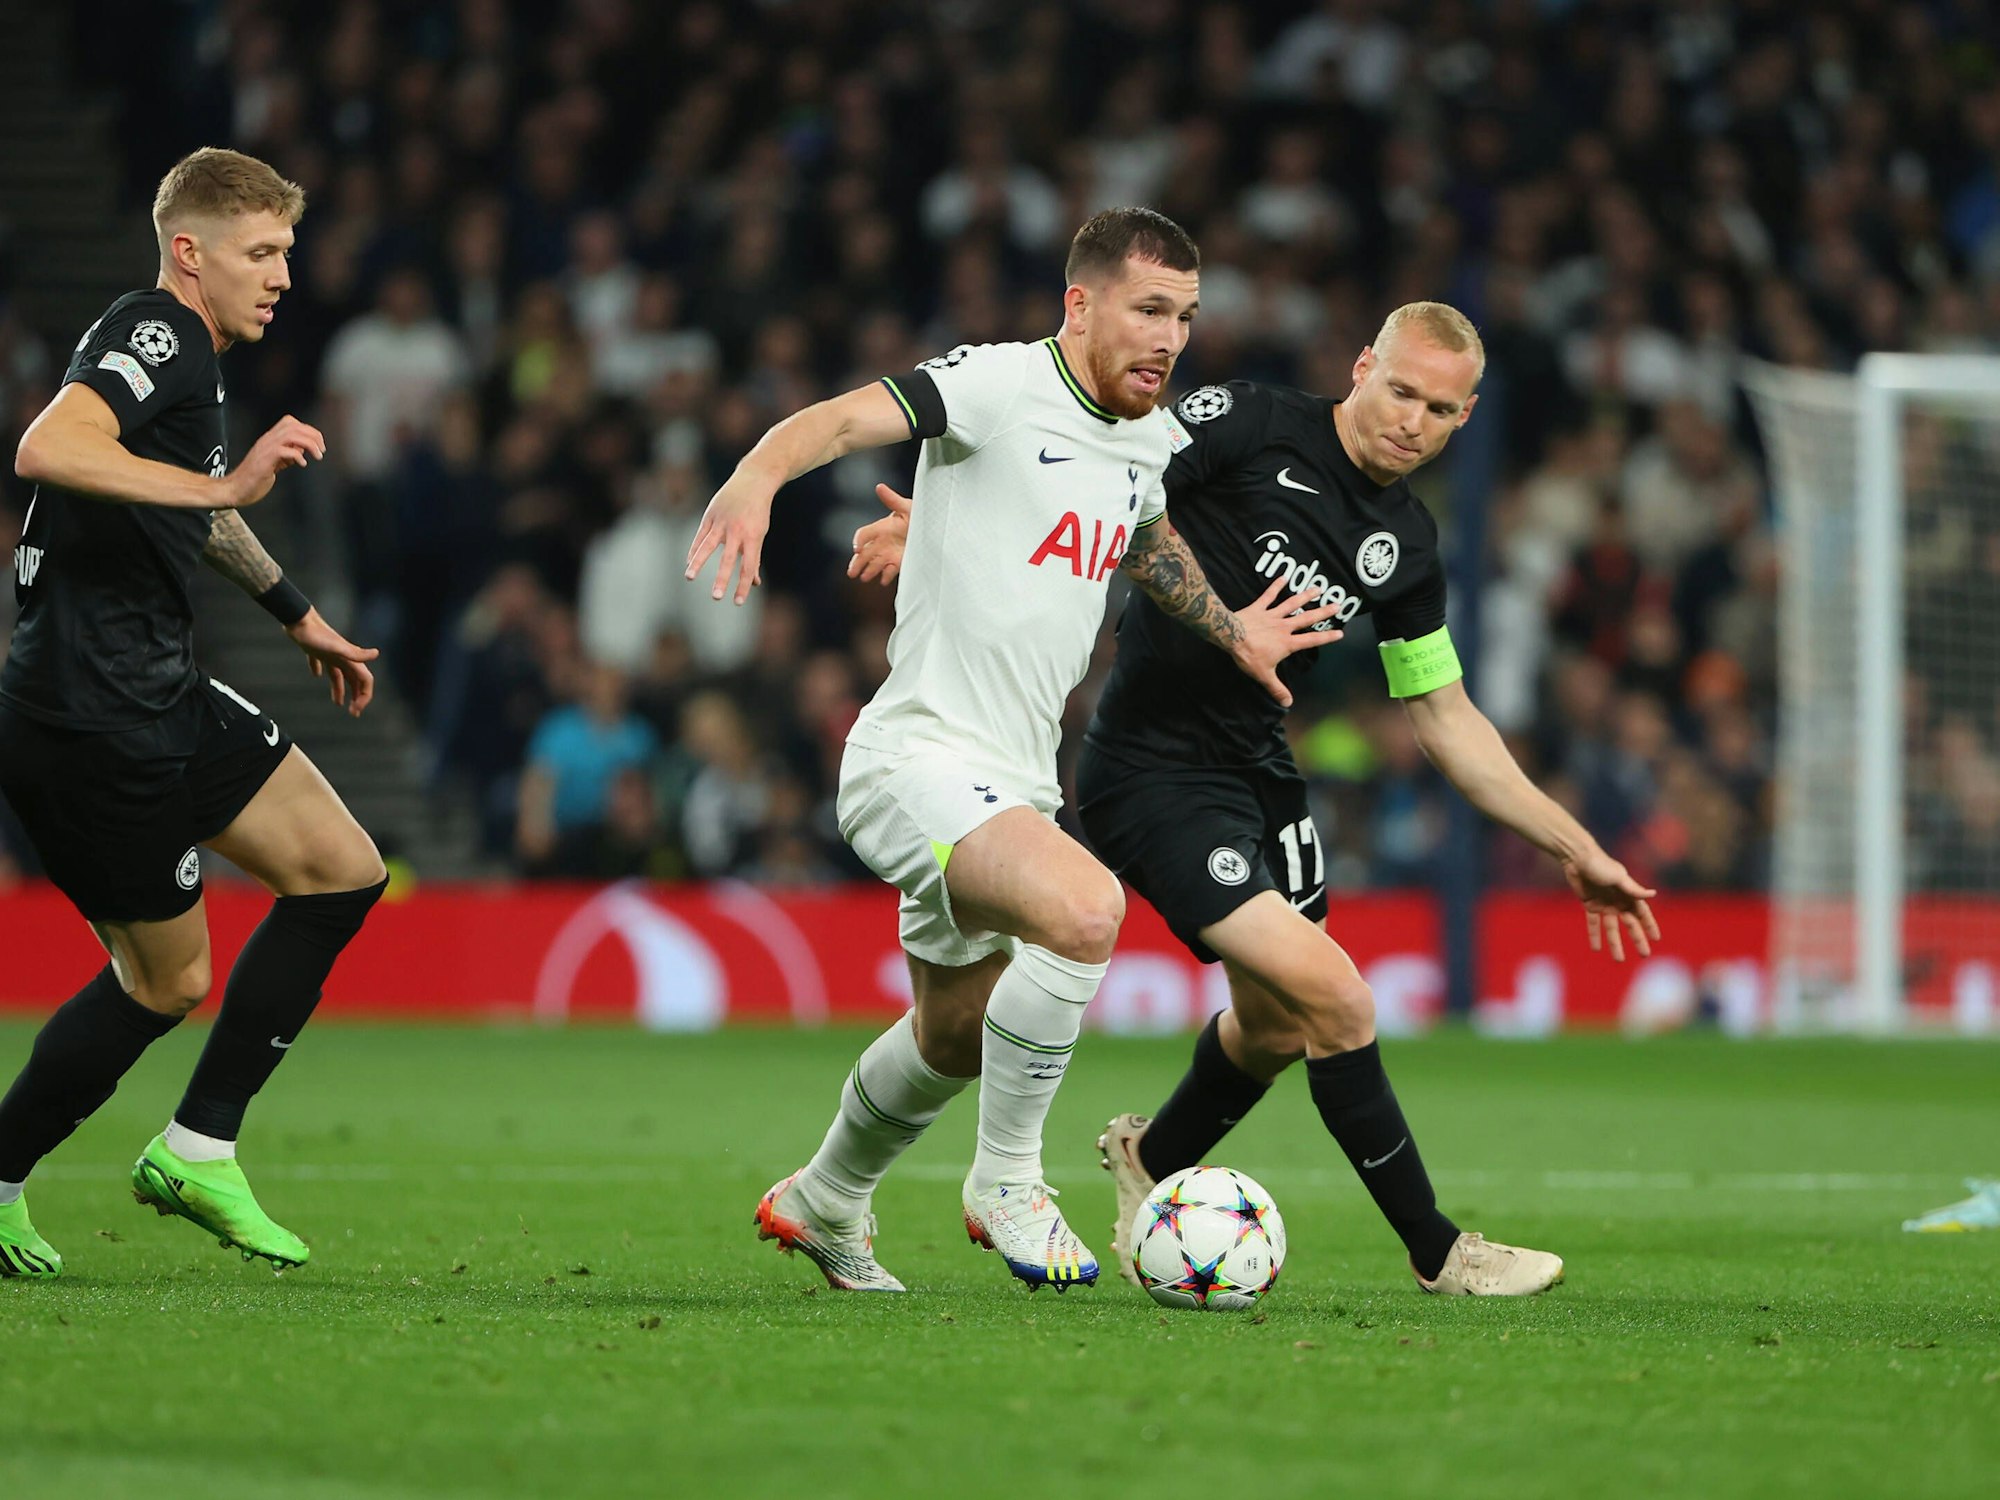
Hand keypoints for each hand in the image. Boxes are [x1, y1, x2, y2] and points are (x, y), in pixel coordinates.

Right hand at [224, 415, 325, 507]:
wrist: (235, 489)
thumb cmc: (253, 479)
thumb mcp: (275, 463)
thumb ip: (287, 455)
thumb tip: (301, 450)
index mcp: (269, 440)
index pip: (290, 422)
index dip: (308, 430)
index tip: (318, 443)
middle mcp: (267, 441)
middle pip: (293, 425)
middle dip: (313, 435)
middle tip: (321, 450)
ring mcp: (264, 449)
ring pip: (291, 435)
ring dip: (309, 444)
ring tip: (317, 455)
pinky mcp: (264, 461)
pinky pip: (283, 450)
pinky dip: (297, 456)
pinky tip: (302, 464)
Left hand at [285, 607, 378, 716]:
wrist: (297, 620)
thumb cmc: (316, 636)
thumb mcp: (336, 648)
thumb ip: (356, 653)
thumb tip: (376, 654)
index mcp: (350, 659)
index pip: (365, 681)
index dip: (364, 697)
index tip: (356, 711)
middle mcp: (343, 657)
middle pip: (355, 680)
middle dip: (357, 697)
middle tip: (353, 712)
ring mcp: (330, 654)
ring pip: (339, 675)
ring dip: (341, 689)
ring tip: (337, 703)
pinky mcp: (315, 650)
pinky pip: (321, 663)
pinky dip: (320, 670)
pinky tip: (315, 674)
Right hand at [683, 471, 775, 603]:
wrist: (753, 481)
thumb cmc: (758, 512)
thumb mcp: (760, 533)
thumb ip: (754, 558)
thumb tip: (753, 582)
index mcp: (753, 537)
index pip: (748, 566)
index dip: (743, 585)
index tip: (737, 602)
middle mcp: (737, 530)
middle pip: (728, 559)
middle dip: (721, 579)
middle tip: (716, 597)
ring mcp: (722, 521)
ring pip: (708, 546)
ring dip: (698, 563)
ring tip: (689, 577)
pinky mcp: (710, 515)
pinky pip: (700, 535)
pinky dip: (694, 549)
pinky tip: (689, 563)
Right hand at [847, 483, 910, 584]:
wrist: (934, 528)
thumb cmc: (920, 514)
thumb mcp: (908, 507)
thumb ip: (893, 500)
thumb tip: (879, 487)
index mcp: (882, 527)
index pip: (863, 534)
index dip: (858, 541)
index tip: (857, 550)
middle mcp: (883, 541)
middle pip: (864, 553)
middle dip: (857, 563)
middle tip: (851, 573)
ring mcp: (889, 553)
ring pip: (874, 563)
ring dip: (869, 571)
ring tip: (865, 578)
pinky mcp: (899, 562)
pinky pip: (889, 570)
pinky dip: (885, 575)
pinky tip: (883, 580)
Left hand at [1230, 575, 1344, 707]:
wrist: (1230, 636)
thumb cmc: (1249, 656)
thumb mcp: (1264, 675)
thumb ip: (1277, 689)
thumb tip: (1288, 703)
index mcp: (1287, 643)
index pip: (1311, 640)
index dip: (1326, 637)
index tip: (1340, 633)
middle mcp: (1283, 626)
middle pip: (1307, 618)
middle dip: (1323, 612)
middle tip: (1337, 604)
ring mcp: (1272, 615)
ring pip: (1292, 603)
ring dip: (1305, 595)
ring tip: (1318, 588)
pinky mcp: (1259, 607)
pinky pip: (1269, 595)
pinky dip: (1276, 586)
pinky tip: (1284, 576)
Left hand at [1561, 846, 1659, 960]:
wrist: (1577, 858)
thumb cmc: (1600, 864)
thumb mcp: (1618, 877)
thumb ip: (1633, 889)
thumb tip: (1653, 894)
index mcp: (1628, 894)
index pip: (1642, 913)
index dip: (1649, 926)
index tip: (1656, 939)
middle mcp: (1618, 901)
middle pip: (1629, 924)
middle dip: (1637, 939)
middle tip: (1644, 955)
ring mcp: (1604, 904)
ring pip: (1612, 928)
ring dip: (1615, 943)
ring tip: (1619, 959)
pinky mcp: (1590, 905)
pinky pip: (1593, 924)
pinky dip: (1595, 935)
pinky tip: (1596, 948)